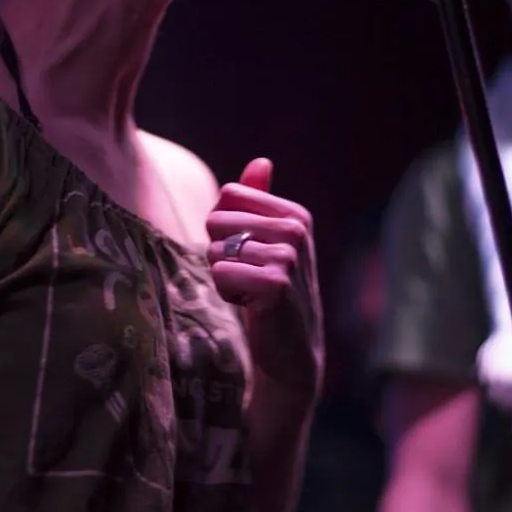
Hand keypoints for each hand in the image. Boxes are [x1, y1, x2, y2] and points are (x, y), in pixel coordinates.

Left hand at [206, 158, 323, 392]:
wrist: (291, 351)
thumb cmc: (271, 292)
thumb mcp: (269, 242)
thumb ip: (260, 200)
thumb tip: (261, 160)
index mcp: (295, 213)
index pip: (228, 194)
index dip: (224, 228)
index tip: (248, 253)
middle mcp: (296, 229)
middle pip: (216, 220)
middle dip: (221, 253)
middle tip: (250, 278)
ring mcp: (288, 255)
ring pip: (215, 250)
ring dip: (224, 277)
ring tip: (252, 293)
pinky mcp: (275, 283)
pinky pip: (220, 274)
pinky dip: (227, 294)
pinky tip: (252, 306)